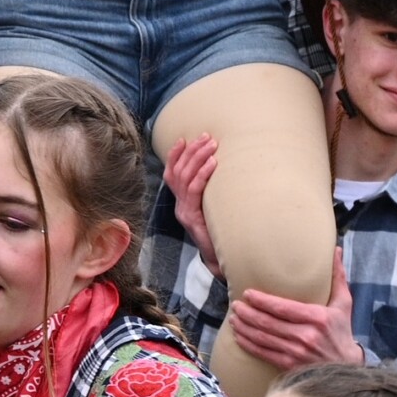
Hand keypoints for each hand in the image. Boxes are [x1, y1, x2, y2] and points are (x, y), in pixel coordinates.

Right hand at [163, 134, 222, 278]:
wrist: (223, 259)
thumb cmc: (223, 231)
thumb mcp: (215, 208)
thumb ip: (213, 192)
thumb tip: (224, 167)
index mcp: (182, 202)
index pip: (172, 174)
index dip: (174, 155)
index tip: (184, 139)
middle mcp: (179, 206)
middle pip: (178, 171)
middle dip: (191, 151)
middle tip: (207, 137)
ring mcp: (183, 212)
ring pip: (185, 178)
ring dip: (198, 158)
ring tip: (211, 145)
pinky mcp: (191, 219)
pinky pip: (194, 191)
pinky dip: (202, 174)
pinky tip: (213, 164)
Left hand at [227, 249, 358, 371]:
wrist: (346, 368)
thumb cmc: (342, 331)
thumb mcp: (343, 303)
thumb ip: (338, 276)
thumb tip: (335, 249)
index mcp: (317, 318)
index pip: (283, 308)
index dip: (262, 301)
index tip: (247, 293)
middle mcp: (306, 336)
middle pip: (269, 323)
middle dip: (248, 313)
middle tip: (235, 305)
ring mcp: (297, 353)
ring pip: (263, 338)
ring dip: (245, 328)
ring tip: (233, 318)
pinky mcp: (290, 366)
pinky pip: (264, 354)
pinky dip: (249, 345)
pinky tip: (240, 337)